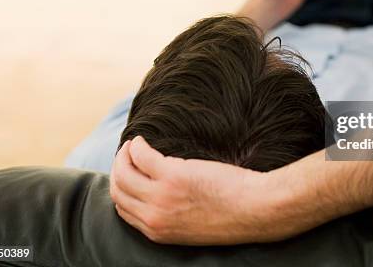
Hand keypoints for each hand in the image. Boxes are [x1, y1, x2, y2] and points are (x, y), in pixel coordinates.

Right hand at [110, 136, 297, 244]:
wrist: (254, 210)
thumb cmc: (232, 213)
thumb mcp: (193, 225)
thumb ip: (173, 214)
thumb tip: (163, 195)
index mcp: (158, 231)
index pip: (124, 210)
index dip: (121, 189)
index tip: (127, 175)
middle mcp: (154, 217)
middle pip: (118, 191)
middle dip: (117, 170)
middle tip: (125, 156)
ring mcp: (161, 196)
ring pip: (124, 173)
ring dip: (123, 156)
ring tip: (132, 146)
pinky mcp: (172, 176)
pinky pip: (142, 156)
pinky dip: (137, 145)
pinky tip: (142, 140)